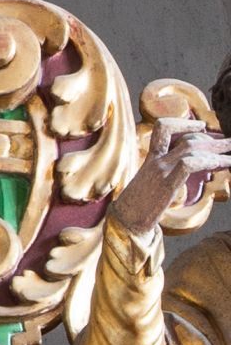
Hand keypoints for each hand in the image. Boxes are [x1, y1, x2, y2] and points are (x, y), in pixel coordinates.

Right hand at [113, 113, 225, 233]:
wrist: (125, 221)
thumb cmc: (139, 205)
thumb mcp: (152, 182)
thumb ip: (168, 171)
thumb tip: (190, 169)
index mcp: (151, 158)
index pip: (163, 128)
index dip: (183, 123)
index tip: (201, 126)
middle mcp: (155, 160)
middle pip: (184, 137)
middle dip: (210, 138)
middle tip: (228, 141)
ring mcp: (160, 171)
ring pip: (190, 147)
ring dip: (216, 149)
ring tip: (230, 154)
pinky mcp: (167, 184)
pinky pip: (189, 164)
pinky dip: (210, 162)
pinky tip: (222, 165)